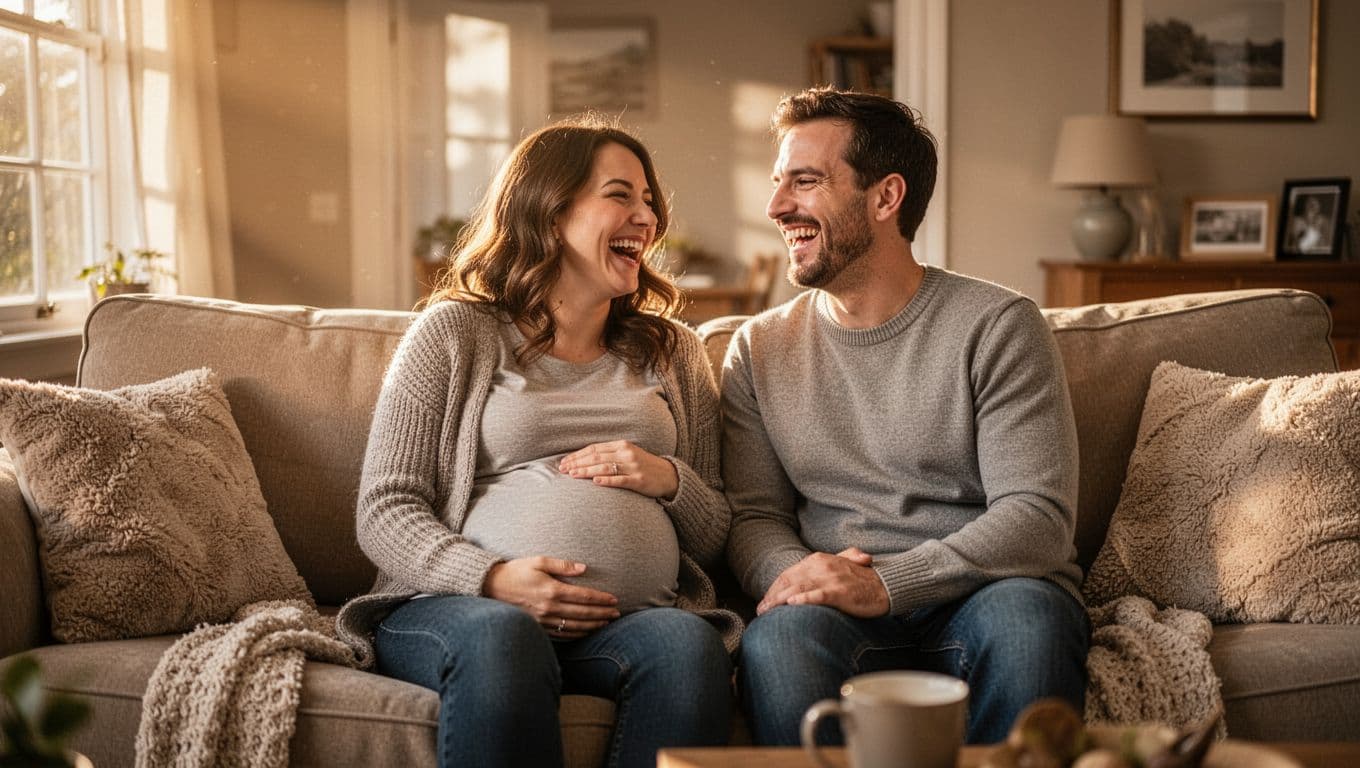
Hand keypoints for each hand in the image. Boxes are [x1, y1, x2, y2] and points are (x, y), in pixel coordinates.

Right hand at [482, 557, 619, 638]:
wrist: (491, 588)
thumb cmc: (516, 571)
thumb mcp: (538, 561)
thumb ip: (562, 565)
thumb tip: (584, 568)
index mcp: (552, 589)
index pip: (584, 597)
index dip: (601, 599)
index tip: (614, 600)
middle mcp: (549, 607)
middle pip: (583, 613)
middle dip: (602, 614)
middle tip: (617, 613)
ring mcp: (544, 620)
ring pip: (575, 626)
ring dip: (593, 625)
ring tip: (606, 622)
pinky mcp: (538, 627)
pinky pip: (562, 634)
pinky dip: (577, 634)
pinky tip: (586, 631)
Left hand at [558, 440, 678, 499]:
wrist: (668, 476)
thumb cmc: (643, 466)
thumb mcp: (627, 454)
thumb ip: (609, 455)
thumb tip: (584, 460)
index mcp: (622, 445)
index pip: (594, 449)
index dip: (577, 455)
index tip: (564, 462)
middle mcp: (627, 453)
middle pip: (596, 457)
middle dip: (577, 463)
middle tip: (563, 470)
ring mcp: (633, 467)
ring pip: (605, 468)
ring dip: (586, 472)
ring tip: (572, 475)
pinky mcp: (639, 481)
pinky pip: (620, 480)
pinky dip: (607, 480)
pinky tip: (595, 482)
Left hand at [756, 547, 888, 618]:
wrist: (886, 586)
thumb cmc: (861, 581)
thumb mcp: (836, 569)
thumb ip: (820, 570)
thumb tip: (799, 585)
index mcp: (818, 560)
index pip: (789, 574)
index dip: (774, 588)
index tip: (765, 602)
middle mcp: (822, 566)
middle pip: (789, 580)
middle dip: (772, 596)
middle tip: (761, 611)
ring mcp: (831, 578)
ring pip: (799, 587)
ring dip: (780, 600)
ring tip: (768, 611)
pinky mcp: (840, 591)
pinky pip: (818, 594)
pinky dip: (804, 598)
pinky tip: (792, 604)